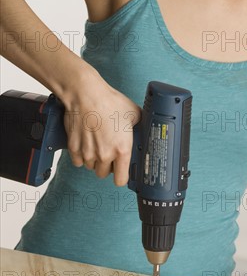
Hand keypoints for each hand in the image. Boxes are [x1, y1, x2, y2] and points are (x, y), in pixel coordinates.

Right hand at [61, 67, 141, 185]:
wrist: (86, 95)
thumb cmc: (109, 102)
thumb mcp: (134, 113)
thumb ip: (139, 126)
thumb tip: (144, 129)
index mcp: (122, 149)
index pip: (121, 180)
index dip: (121, 176)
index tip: (121, 171)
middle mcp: (104, 155)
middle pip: (104, 173)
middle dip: (107, 165)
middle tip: (108, 151)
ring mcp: (88, 153)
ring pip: (91, 166)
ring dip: (94, 159)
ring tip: (96, 143)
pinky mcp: (74, 148)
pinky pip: (78, 161)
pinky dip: (81, 155)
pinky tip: (85, 143)